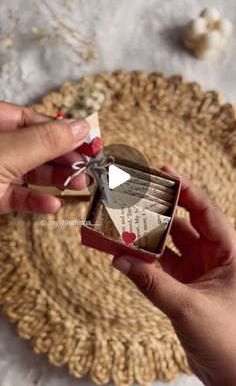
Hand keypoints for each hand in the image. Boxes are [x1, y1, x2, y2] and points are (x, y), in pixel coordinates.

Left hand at [0, 102, 89, 213]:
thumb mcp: (8, 152)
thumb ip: (45, 141)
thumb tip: (80, 127)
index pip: (32, 120)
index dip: (62, 130)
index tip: (88, 141)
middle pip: (34, 147)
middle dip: (63, 158)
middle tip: (87, 166)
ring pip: (29, 173)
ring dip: (56, 180)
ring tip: (80, 184)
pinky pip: (18, 196)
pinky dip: (36, 201)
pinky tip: (53, 204)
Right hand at [113, 167, 235, 385]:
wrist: (232, 377)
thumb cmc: (228, 341)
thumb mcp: (188, 308)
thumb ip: (152, 283)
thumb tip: (118, 259)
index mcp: (231, 253)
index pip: (207, 212)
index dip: (187, 190)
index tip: (165, 173)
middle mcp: (216, 257)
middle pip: (186, 223)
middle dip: (163, 208)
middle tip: (140, 193)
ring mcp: (201, 272)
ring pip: (172, 244)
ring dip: (151, 235)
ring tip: (128, 220)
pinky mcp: (187, 287)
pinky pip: (164, 266)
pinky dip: (147, 259)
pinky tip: (128, 252)